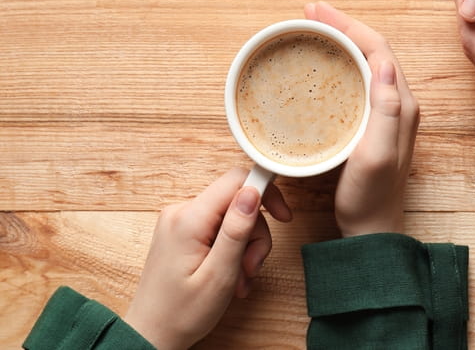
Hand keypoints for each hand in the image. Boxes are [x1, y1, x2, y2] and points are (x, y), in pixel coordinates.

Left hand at [124, 168, 291, 349]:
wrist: (151, 335)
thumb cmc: (181, 313)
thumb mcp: (220, 274)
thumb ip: (237, 230)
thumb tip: (253, 191)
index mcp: (189, 219)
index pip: (236, 180)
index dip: (265, 192)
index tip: (283, 216)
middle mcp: (181, 212)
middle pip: (237, 203)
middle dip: (254, 235)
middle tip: (251, 268)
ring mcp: (179, 222)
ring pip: (232, 218)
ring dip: (244, 248)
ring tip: (239, 279)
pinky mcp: (182, 232)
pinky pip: (218, 229)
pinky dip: (231, 250)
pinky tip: (230, 275)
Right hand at [305, 2, 419, 237]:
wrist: (372, 229)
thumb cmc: (371, 196)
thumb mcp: (377, 154)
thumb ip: (386, 110)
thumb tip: (385, 65)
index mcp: (401, 104)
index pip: (378, 49)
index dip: (349, 25)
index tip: (317, 12)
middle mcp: (398, 103)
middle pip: (373, 49)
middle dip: (343, 25)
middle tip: (310, 12)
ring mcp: (386, 113)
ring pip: (366, 62)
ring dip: (342, 40)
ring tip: (314, 28)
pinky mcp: (372, 123)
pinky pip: (359, 80)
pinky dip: (341, 63)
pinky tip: (323, 64)